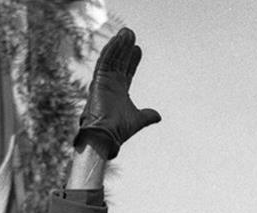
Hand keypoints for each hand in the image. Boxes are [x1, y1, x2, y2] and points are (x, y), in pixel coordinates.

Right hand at [75, 27, 160, 158]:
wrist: (107, 136)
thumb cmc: (119, 130)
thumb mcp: (138, 120)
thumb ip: (147, 116)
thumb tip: (158, 116)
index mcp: (119, 91)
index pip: (127, 71)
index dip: (132, 60)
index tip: (138, 49)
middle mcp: (111, 84)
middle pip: (119, 61)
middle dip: (125, 48)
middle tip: (131, 34)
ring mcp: (104, 81)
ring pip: (112, 59)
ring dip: (118, 45)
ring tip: (127, 32)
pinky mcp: (98, 80)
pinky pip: (105, 62)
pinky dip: (111, 50)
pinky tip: (117, 40)